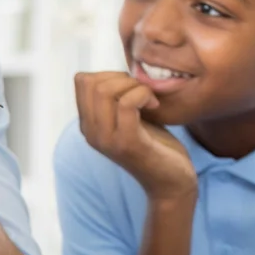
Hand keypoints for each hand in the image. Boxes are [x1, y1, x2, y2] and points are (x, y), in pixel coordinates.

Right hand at [75, 71, 197, 201]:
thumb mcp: (130, 116)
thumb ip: (118, 97)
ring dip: (133, 86)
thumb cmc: (155, 145)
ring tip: (149, 100)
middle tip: (143, 93)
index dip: (109, 74)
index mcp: (88, 124)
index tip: (131, 88)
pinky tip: (154, 106)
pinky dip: (143, 95)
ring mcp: (106, 140)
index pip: (82, 81)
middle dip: (122, 77)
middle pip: (92, 83)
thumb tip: (117, 71)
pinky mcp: (127, 144)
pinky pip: (127, 104)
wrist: (172, 183)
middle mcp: (91, 133)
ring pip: (105, 91)